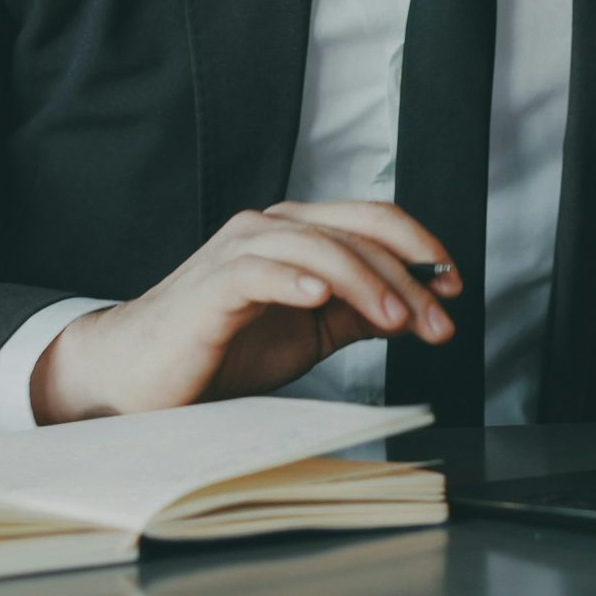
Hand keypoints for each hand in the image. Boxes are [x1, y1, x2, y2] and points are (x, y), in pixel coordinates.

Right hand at [30, 201, 459, 422]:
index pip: (373, 222)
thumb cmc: (219, 349)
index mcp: (297, 232)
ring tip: (399, 320)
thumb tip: (418, 306)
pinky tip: (321, 299)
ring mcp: (240, 250)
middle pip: (357, 232)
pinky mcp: (212, 284)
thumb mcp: (307, 332)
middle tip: (441, 321)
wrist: (141, 374)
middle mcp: (271, 228)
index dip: (421, 250)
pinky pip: (260, 270)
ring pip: (320, 247)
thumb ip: (356, 313)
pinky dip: (296, 280)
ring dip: (367, 283)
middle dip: (409, 277)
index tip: (455, 289)